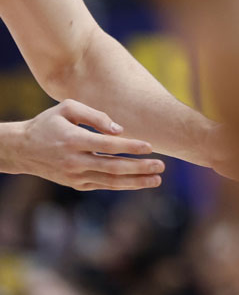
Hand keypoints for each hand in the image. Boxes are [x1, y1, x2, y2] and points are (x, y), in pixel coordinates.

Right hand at [2, 99, 162, 190]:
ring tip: (157, 179)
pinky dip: (122, 185)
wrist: (22, 149)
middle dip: (139, 168)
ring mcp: (75, 175)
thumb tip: (120, 130)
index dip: (130, 146)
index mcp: (73, 140)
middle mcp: (74, 161)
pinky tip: (139, 182)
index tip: (150, 146)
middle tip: (161, 166)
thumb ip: (95, 115)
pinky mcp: (76, 184)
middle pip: (112, 167)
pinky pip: (103, 185)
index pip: (107, 145)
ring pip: (110, 181)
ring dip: (136, 181)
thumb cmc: (48, 123)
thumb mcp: (67, 109)